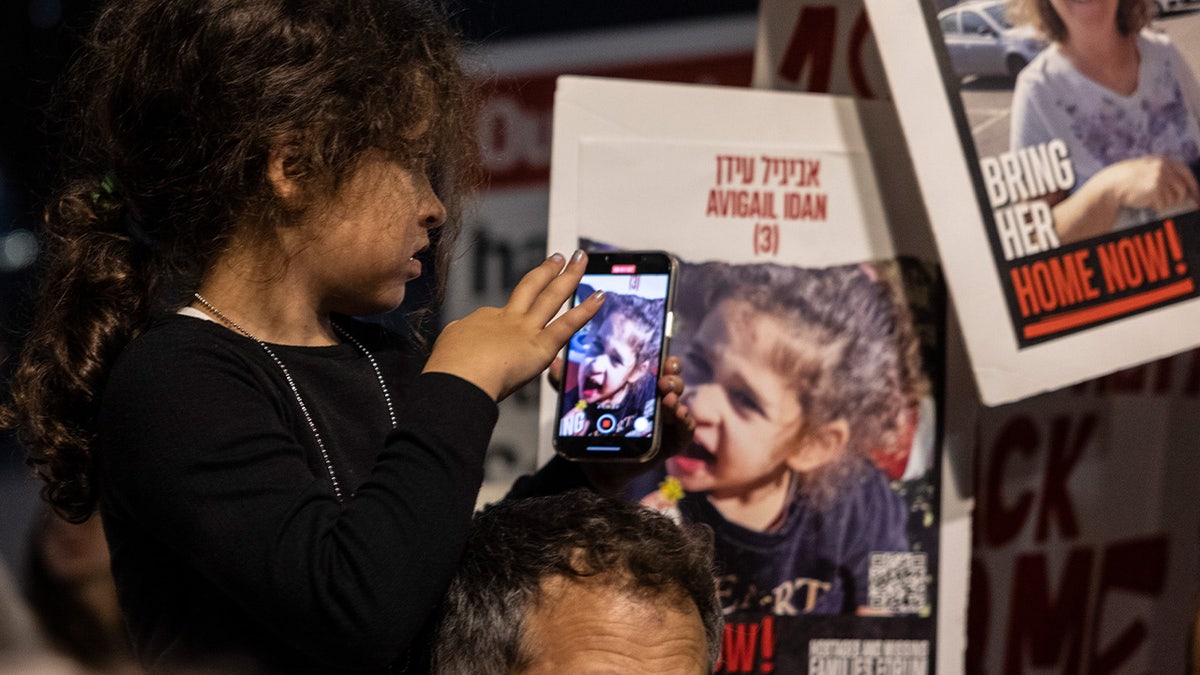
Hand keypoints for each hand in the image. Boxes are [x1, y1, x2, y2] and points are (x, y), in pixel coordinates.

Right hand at [424, 251, 602, 400]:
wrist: (457, 378)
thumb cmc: (449, 369)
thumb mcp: (450, 345)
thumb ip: (461, 337)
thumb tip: (463, 334)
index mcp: (483, 321)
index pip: (499, 315)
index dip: (507, 317)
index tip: (509, 322)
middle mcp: (506, 319)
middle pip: (529, 288)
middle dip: (545, 271)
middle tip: (558, 258)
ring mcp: (525, 329)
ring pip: (551, 296)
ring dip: (568, 276)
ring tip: (580, 259)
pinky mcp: (541, 346)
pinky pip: (568, 324)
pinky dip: (586, 310)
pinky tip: (600, 296)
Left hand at [579, 355, 694, 496]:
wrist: (596, 464)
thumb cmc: (594, 429)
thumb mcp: (579, 404)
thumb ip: (566, 385)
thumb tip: (554, 364)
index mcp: (641, 386)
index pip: (657, 366)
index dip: (664, 358)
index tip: (663, 355)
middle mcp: (657, 400)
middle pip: (672, 381)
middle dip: (673, 375)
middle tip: (665, 377)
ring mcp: (667, 421)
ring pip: (679, 403)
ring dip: (676, 396)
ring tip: (668, 395)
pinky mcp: (671, 442)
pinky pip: (685, 431)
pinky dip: (685, 421)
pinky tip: (678, 415)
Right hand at [1105, 155, 1199, 211]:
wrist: (1110, 185)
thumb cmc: (1124, 179)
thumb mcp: (1145, 168)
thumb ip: (1162, 171)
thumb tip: (1180, 187)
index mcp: (1163, 161)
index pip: (1186, 173)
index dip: (1193, 186)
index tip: (1196, 198)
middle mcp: (1164, 167)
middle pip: (1182, 188)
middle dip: (1179, 199)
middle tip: (1171, 205)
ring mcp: (1160, 177)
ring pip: (1174, 198)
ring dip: (1165, 203)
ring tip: (1151, 201)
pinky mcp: (1155, 189)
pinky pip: (1163, 204)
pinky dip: (1156, 207)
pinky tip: (1145, 203)